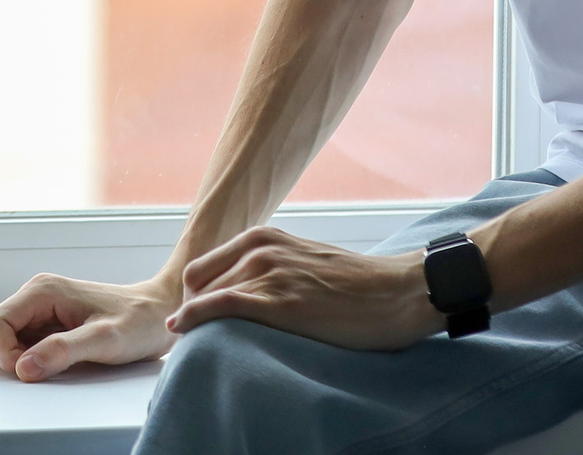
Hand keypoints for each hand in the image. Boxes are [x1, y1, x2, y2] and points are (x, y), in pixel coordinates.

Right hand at [0, 273, 179, 381]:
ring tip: (50, 364)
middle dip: (3, 356)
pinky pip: (18, 343)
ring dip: (13, 358)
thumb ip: (62, 351)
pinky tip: (56, 361)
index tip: (31, 370)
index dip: (3, 353)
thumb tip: (22, 368)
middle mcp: (34, 296)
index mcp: (41, 291)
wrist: (160, 312)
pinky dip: (26, 358)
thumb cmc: (138, 322)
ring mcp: (39, 309)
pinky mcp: (46, 323)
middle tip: (42, 368)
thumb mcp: (105, 340)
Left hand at [167, 228, 440, 352]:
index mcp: (262, 238)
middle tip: (192, 338)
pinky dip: (194, 319)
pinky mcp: (277, 299)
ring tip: (192, 344)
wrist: (398, 291)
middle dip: (189, 309)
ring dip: (191, 320)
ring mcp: (266, 271)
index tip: (194, 320)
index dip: (193, 296)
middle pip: (198, 283)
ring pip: (204, 296)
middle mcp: (258, 248)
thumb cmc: (357, 286)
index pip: (203, 268)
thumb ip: (272, 270)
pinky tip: (184, 332)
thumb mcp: (303, 264)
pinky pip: (218, 306)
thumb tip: (247, 295)